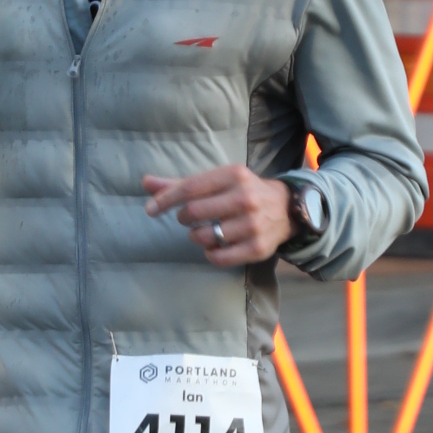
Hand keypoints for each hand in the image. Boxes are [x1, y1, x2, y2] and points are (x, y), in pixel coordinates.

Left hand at [143, 162, 291, 268]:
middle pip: (193, 212)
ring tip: (204, 231)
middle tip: (189, 219)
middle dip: (184, 218)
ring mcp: (253, 225)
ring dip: (196, 236)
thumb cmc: (242, 192)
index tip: (150, 210)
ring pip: (204, 237)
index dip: (166, 200)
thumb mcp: (218, 181)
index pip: (190, 188)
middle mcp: (246, 198)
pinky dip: (210, 254)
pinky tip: (215, 246)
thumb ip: (182, 184)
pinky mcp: (258, 248)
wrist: (287, 208)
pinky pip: (219, 257)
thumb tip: (146, 182)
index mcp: (234, 175)